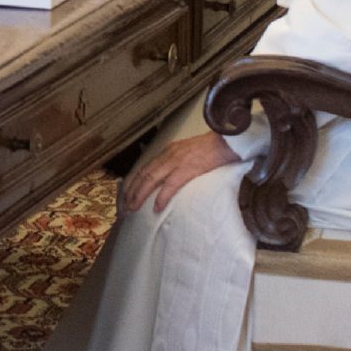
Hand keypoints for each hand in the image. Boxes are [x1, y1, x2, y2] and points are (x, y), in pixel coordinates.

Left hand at [118, 131, 240, 216]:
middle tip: (125, 206)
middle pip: (143, 175)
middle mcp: (167, 156)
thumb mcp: (186, 152)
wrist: (226, 142)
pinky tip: (157, 207)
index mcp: (166, 152)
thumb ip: (175, 162)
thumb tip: (166, 179)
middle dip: (131, 191)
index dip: (132, 183)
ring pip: (151, 179)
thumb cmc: (209, 149)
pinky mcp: (187, 169)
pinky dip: (162, 196)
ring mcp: (176, 162)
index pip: (144, 169)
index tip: (125, 196)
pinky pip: (171, 185)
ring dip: (140, 194)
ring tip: (133, 208)